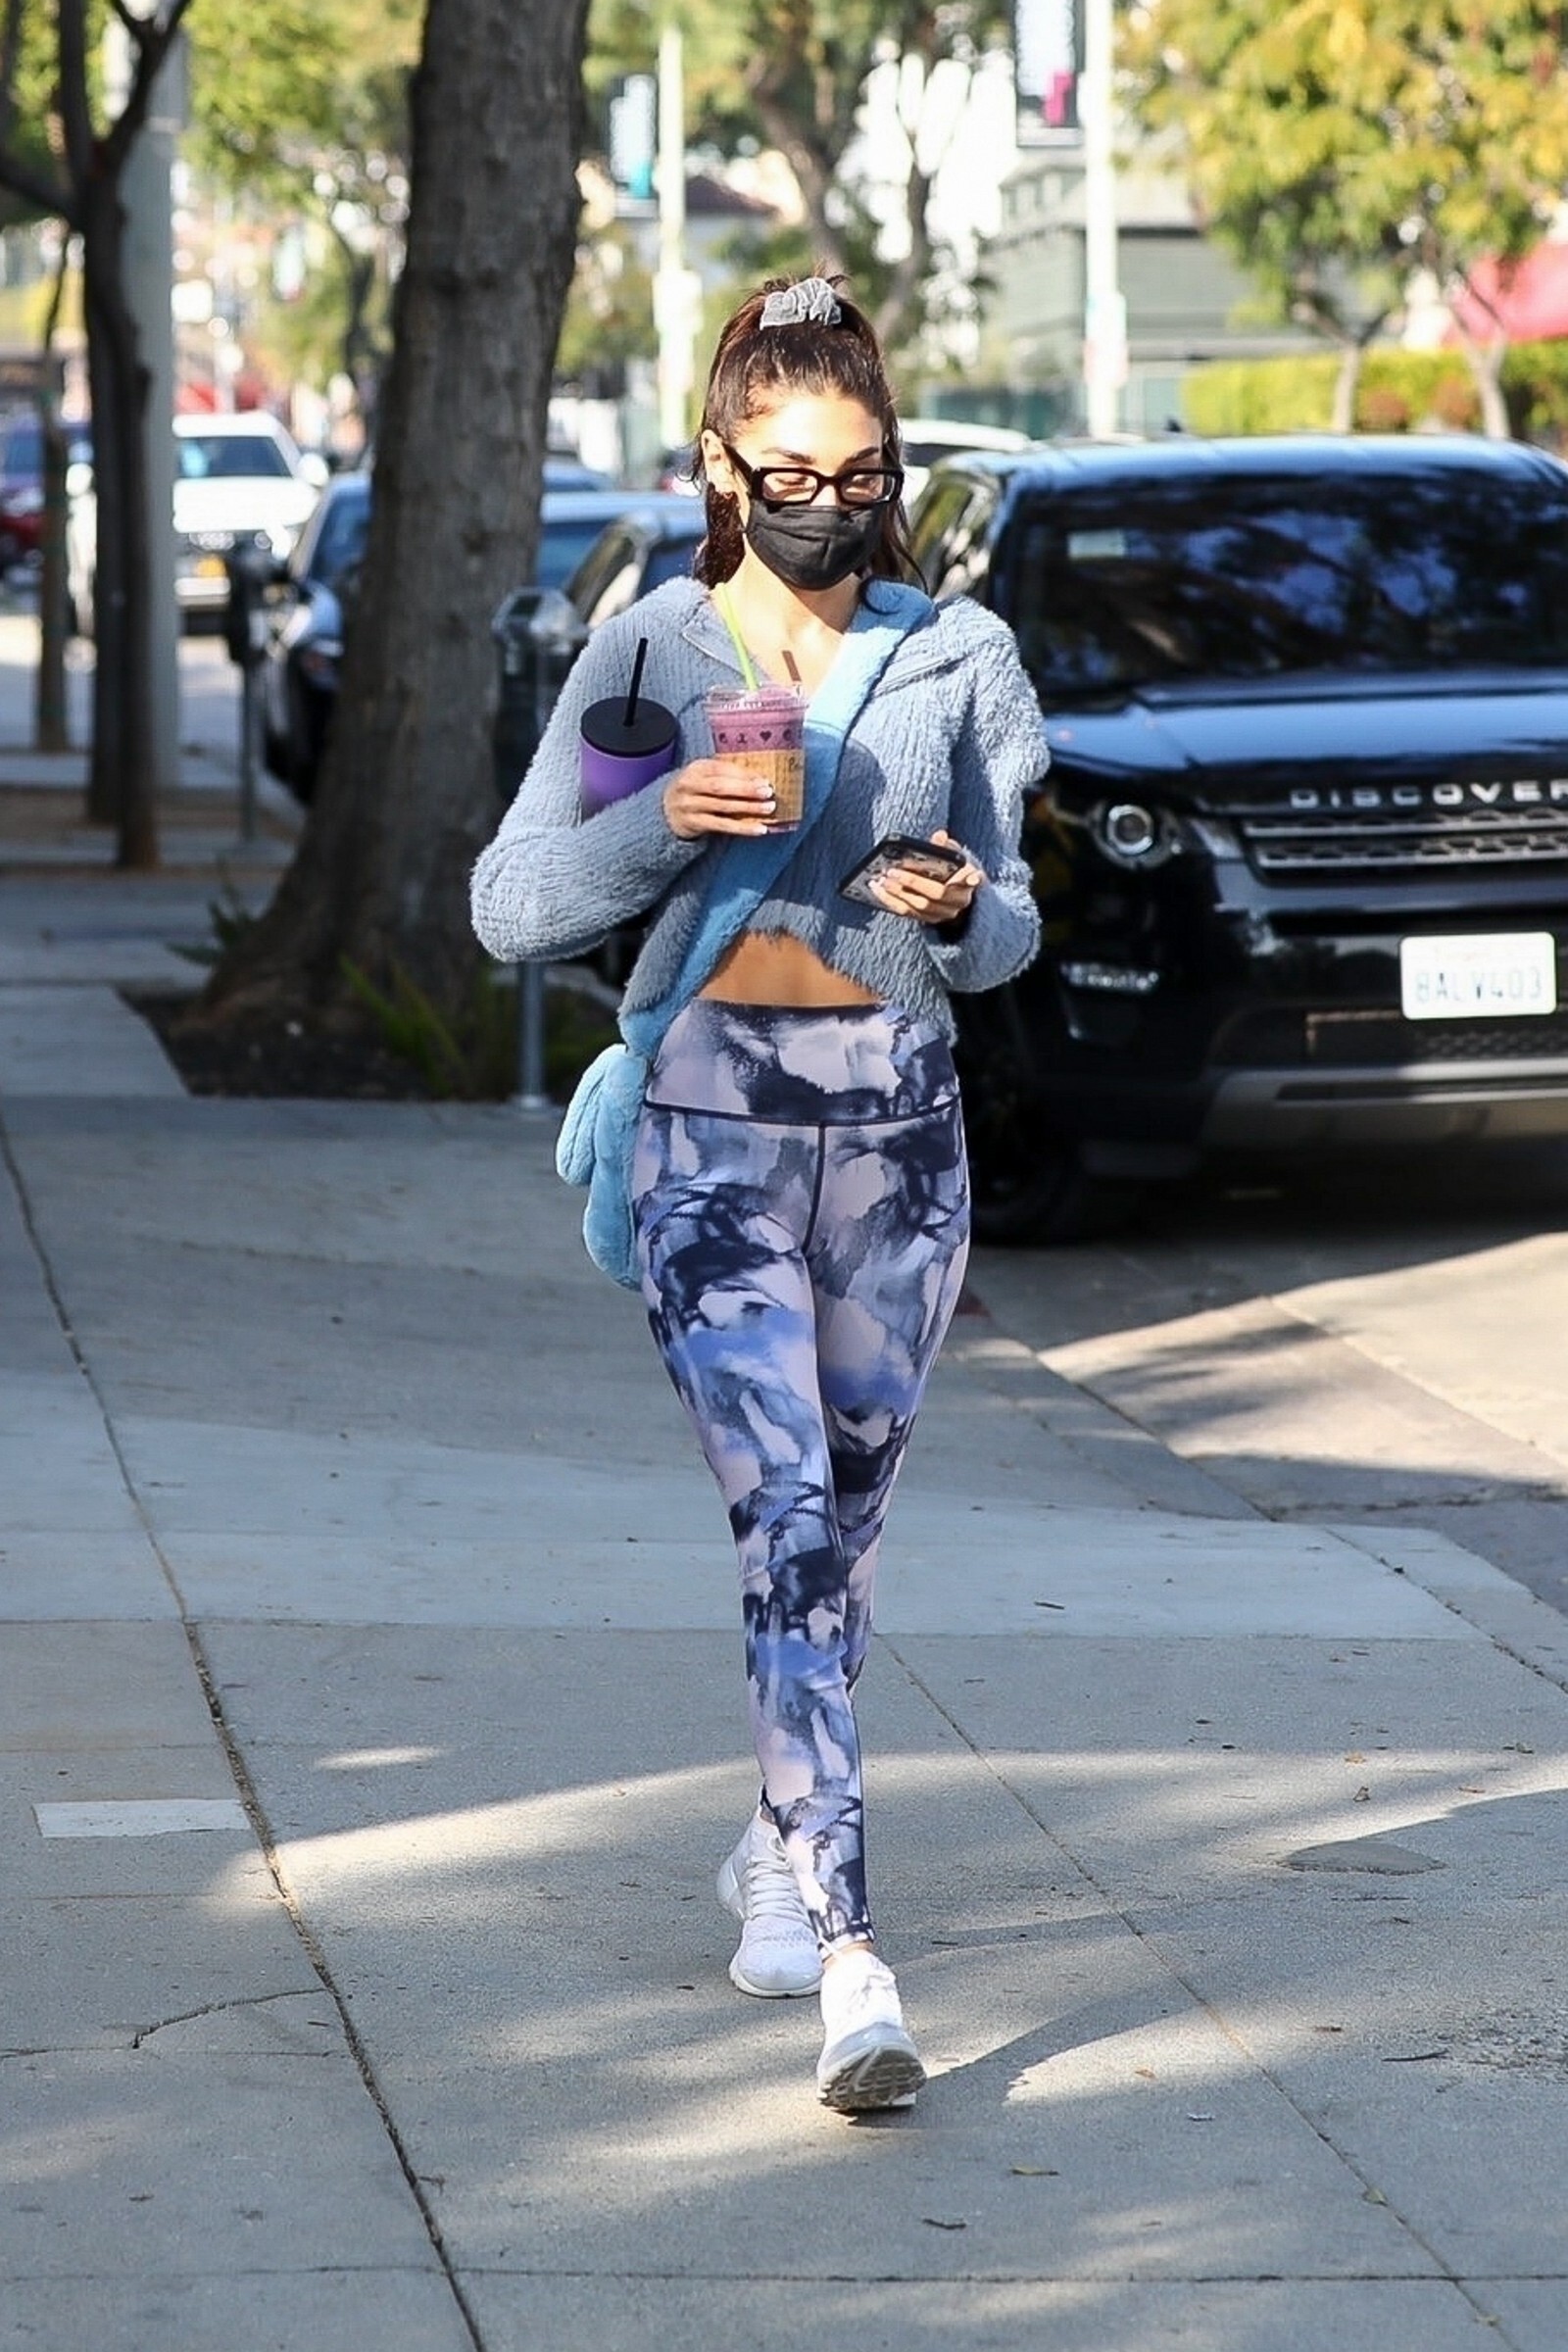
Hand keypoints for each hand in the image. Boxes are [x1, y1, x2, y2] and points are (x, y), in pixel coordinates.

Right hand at [663, 758, 776, 839]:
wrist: (665, 810)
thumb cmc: (694, 790)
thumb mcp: (704, 776)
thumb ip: (727, 774)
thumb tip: (759, 779)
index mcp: (695, 768)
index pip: (722, 769)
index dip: (743, 774)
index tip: (764, 779)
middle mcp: (689, 785)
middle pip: (720, 787)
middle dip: (746, 789)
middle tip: (767, 792)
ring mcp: (690, 805)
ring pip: (722, 807)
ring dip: (748, 808)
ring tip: (768, 808)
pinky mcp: (694, 824)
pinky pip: (722, 826)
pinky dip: (742, 828)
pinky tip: (759, 829)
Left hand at [869, 829, 983, 924]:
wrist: (953, 894)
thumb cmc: (953, 870)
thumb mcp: (954, 857)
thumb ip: (948, 847)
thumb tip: (940, 835)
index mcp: (967, 884)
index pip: (970, 881)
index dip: (972, 879)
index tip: (973, 876)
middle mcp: (957, 902)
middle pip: (935, 895)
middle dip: (913, 883)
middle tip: (892, 871)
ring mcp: (942, 914)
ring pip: (918, 907)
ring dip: (897, 894)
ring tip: (880, 881)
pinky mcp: (927, 920)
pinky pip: (907, 913)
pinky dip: (890, 902)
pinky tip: (878, 890)